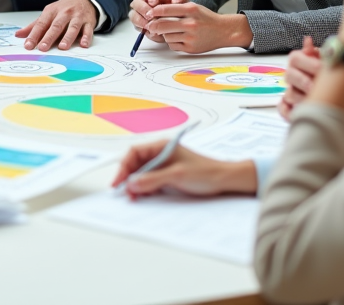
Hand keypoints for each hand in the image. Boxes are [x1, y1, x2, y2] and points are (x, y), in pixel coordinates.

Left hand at [16, 0, 97, 50]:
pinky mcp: (88, 21)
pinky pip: (88, 29)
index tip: (28, 45)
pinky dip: (86, 37)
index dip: (34, 35)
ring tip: (62, 47)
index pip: (41, 24)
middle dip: (49, 37)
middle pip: (56, 26)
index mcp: (51, 11)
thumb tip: (18, 35)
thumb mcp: (48, 14)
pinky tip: (84, 43)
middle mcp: (64, 13)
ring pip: (72, 27)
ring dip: (67, 37)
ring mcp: (77, 17)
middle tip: (43, 47)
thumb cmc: (63, 9)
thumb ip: (34, 26)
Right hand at [111, 141, 256, 197]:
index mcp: (162, 146)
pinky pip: (151, 181)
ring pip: (143, 173)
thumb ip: (152, 179)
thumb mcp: (176, 176)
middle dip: (129, 178)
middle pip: (137, 163)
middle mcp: (161, 153)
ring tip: (134, 198)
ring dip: (137, 185)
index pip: (135, 153)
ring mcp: (165, 165)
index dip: (124, 167)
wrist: (224, 180)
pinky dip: (145, 189)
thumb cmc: (205, 172)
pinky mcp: (169, 175)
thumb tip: (132, 183)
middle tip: (124, 193)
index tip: (119, 182)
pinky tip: (144, 197)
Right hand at [128, 0, 188, 32]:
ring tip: (150, 25)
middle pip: (135, 3)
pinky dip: (146, 31)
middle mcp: (140, 3)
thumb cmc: (176, 3)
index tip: (154, 1)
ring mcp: (138, 15)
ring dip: (141, 21)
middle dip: (143, 9)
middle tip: (151, 15)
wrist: (178, 16)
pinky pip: (139, 28)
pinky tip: (154, 33)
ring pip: (134, 16)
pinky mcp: (141, 26)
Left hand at [144, 3, 251, 52]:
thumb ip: (176, 9)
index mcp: (191, 9)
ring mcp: (191, 37)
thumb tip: (154, 12)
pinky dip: (171, 42)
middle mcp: (191, 23)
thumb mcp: (193, 7)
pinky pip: (172, 45)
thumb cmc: (205, 18)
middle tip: (150, 25)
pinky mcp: (190, 48)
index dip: (153, 11)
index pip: (165, 9)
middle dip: (153, 25)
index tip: (148, 13)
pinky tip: (178, 38)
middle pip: (162, 25)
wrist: (223, 31)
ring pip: (166, 36)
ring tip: (171, 31)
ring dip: (164, 34)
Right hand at [278, 36, 319, 120]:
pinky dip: (289, 111)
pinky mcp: (295, 108)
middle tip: (317, 87)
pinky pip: (284, 109)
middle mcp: (297, 76)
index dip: (307, 63)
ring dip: (302, 98)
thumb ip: (324, 52)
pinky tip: (302, 110)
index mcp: (305, 62)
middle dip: (304, 81)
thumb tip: (308, 41)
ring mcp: (295, 92)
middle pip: (289, 75)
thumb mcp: (341, 62)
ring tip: (317, 101)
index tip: (322, 68)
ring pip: (289, 94)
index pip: (295, 58)